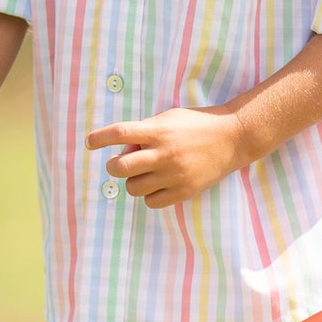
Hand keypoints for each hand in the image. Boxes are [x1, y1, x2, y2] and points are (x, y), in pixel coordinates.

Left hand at [87, 107, 247, 208]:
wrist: (233, 138)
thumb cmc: (196, 125)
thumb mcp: (169, 118)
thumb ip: (145, 132)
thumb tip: (122, 151)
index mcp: (159, 131)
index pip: (120, 133)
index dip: (99, 138)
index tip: (89, 142)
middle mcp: (164, 153)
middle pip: (121, 168)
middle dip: (114, 166)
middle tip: (121, 163)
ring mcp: (174, 174)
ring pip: (133, 188)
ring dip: (133, 181)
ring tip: (146, 173)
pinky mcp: (184, 191)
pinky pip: (151, 202)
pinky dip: (149, 195)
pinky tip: (158, 185)